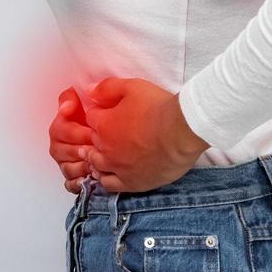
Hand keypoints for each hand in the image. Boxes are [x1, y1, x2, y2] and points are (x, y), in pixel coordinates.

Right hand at [47, 87, 94, 192]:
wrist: (111, 137)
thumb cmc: (97, 120)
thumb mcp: (85, 102)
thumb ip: (72, 98)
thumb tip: (66, 107)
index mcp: (60, 128)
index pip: (59, 130)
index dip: (76, 132)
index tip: (92, 132)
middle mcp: (59, 146)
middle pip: (61, 151)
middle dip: (81, 150)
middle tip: (96, 149)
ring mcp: (65, 163)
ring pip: (67, 169)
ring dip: (82, 167)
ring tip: (97, 163)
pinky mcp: (72, 179)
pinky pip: (70, 185)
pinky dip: (80, 183)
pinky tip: (91, 177)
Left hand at [82, 76, 209, 192]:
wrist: (182, 132)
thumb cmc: (159, 108)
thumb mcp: (132, 87)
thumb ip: (107, 88)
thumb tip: (89, 91)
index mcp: (103, 124)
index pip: (90, 119)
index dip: (99, 114)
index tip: (108, 113)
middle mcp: (106, 148)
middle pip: (92, 143)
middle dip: (97, 136)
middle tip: (109, 133)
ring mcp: (118, 168)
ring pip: (96, 166)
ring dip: (96, 159)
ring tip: (104, 154)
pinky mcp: (132, 182)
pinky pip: (109, 185)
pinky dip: (105, 178)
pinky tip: (110, 173)